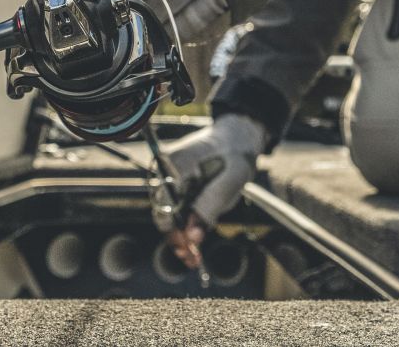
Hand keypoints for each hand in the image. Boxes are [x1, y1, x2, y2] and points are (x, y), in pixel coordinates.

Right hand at [151, 114, 269, 266]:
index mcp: (175, 163)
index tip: (189, 250)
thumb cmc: (235, 153)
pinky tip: (193, 243)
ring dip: (180, 237)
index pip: (164, 205)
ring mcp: (166, 177)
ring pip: (167, 214)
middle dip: (177, 239)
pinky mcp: (173, 185)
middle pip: (163, 212)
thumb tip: (192, 238)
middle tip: (193, 261)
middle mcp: (164, 170)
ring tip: (195, 258)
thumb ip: (211, 206)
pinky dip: (184, 227)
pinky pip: (175, 210)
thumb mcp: (232, 179)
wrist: (235, 137)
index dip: (175, 231)